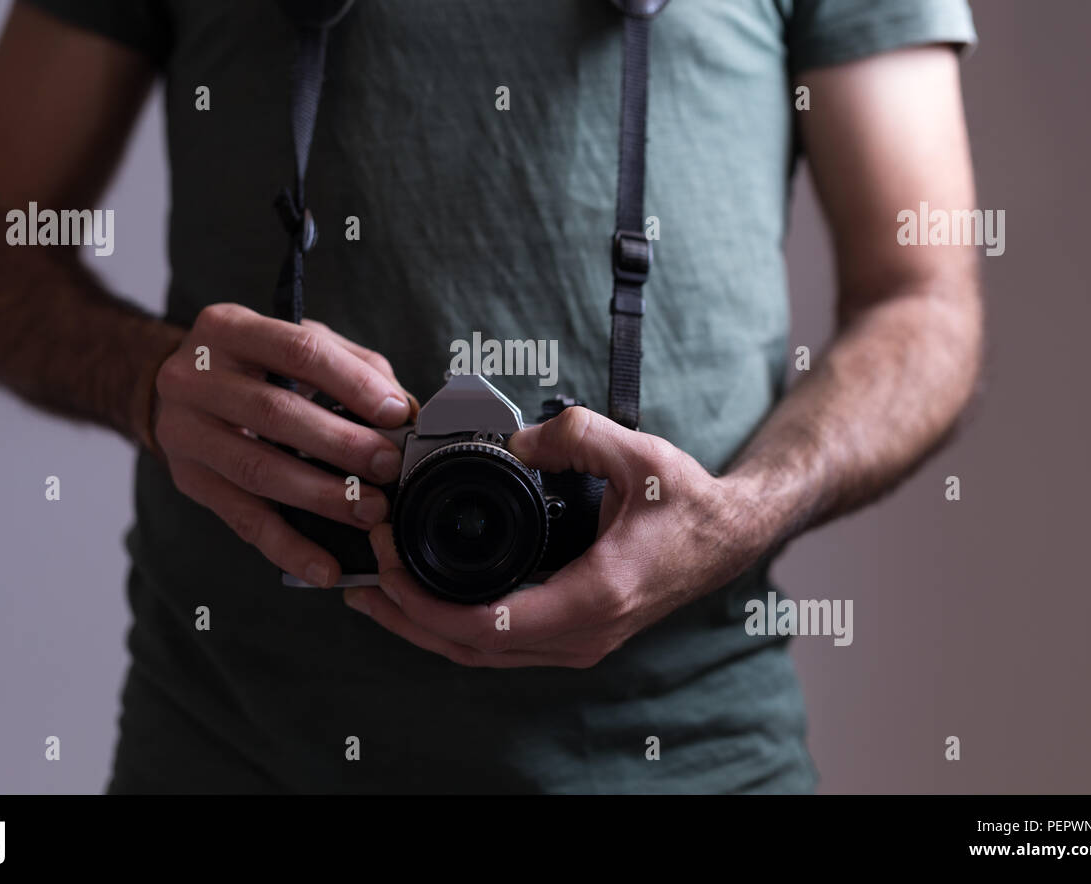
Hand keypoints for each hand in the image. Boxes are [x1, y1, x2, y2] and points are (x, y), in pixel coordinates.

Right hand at [151, 303, 415, 587]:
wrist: (180, 388)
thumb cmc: (254, 364)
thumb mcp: (296, 344)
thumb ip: (353, 367)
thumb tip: (404, 410)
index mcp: (228, 328)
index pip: (299, 350)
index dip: (352, 384)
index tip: (395, 413)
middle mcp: (194, 377)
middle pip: (275, 413)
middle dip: (341, 445)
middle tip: (387, 467)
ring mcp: (184, 431)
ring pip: (257, 470)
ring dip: (321, 496)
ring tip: (368, 511)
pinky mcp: (189, 479)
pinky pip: (242, 519)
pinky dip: (287, 547)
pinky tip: (323, 566)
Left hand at [344, 406, 766, 667]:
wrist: (726, 536)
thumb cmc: (687, 504)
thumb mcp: (637, 455)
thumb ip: (575, 435)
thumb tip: (516, 440)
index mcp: (592, 597)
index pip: (486, 623)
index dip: (423, 599)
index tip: (389, 557)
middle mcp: (580, 634)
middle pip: (468, 649)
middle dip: (405, 616)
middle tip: (364, 575)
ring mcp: (576, 643)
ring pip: (479, 655)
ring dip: (422, 628)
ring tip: (374, 594)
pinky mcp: (572, 635)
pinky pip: (497, 646)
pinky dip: (452, 629)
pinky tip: (423, 602)